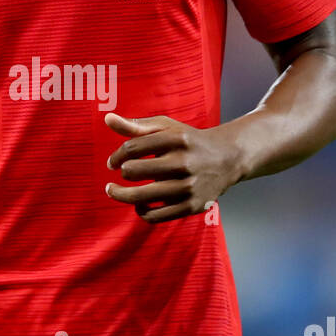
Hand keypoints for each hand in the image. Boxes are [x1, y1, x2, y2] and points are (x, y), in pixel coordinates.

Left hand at [104, 112, 239, 223]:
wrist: (228, 158)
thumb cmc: (189, 141)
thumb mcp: (167, 128)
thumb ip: (137, 125)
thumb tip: (107, 119)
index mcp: (176, 139)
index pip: (132, 148)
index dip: (116, 156)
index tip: (113, 162)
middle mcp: (183, 163)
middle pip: (134, 171)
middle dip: (121, 174)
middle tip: (118, 175)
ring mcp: (188, 187)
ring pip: (141, 197)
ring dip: (121, 195)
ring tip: (114, 191)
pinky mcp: (191, 206)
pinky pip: (155, 216)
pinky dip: (141, 211)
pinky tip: (139, 204)